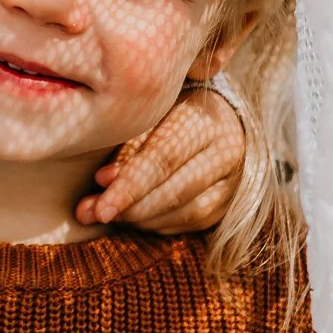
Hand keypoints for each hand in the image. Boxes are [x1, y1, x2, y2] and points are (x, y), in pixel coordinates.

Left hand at [77, 86, 243, 232]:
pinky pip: (194, 222)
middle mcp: (227, 151)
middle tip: (97, 213)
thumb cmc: (172, 108)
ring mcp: (235, 179)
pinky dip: (161, 224)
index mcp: (204, 119)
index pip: (163, 159)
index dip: (129, 187)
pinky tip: (137, 218)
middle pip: (176, 191)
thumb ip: (129, 143)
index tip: (101, 208)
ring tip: (112, 215)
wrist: (220, 113)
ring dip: (144, 220)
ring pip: (188, 213)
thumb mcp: (151, 113)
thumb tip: (102, 181)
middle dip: (132, 208)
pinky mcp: (232, 200)